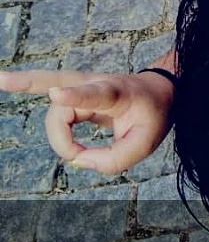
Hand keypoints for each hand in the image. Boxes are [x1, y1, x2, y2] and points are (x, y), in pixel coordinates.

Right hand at [0, 69, 174, 174]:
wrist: (159, 92)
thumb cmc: (153, 115)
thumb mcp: (146, 143)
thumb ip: (114, 160)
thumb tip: (78, 162)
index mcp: (119, 92)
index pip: (97, 93)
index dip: (76, 96)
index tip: (57, 95)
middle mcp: (98, 85)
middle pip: (62, 82)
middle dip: (30, 81)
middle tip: (2, 79)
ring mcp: (84, 87)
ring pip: (54, 105)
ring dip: (57, 136)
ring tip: (75, 153)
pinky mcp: (75, 95)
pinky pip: (52, 104)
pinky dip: (30, 97)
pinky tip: (7, 83)